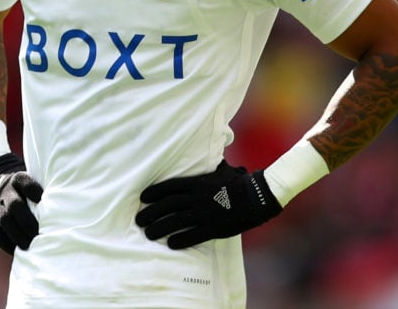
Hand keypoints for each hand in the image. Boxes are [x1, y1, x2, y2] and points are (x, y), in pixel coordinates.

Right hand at [0, 153, 42, 254]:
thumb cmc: (22, 184)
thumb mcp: (29, 176)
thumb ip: (43, 186)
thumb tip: (68, 201)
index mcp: (17, 178)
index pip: (26, 183)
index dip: (35, 192)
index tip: (45, 203)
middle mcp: (5, 191)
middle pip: (15, 206)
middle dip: (27, 222)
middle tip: (39, 234)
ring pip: (5, 220)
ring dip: (17, 235)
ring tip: (29, 246)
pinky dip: (6, 243)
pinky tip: (16, 251)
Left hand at [135, 160, 281, 248]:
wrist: (258, 196)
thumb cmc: (238, 181)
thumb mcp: (221, 169)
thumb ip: (207, 166)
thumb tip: (203, 154)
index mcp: (198, 182)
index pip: (170, 187)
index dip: (154, 193)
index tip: (142, 199)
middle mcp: (198, 197)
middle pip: (168, 205)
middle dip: (151, 213)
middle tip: (139, 221)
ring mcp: (206, 213)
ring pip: (177, 221)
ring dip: (160, 228)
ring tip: (149, 234)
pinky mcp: (215, 228)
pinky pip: (194, 235)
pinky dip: (181, 240)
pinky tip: (171, 244)